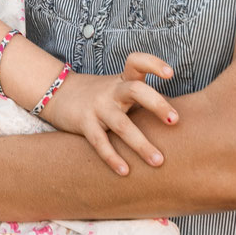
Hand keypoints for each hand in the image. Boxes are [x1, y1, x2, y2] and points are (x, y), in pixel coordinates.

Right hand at [39, 53, 178, 175]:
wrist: (57, 94)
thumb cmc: (100, 96)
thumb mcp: (118, 88)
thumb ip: (142, 98)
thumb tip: (179, 120)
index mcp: (123, 80)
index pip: (136, 62)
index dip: (153, 64)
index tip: (170, 74)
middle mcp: (111, 91)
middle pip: (135, 90)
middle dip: (156, 103)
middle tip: (175, 121)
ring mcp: (97, 106)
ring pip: (121, 124)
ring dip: (141, 144)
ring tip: (159, 161)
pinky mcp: (84, 123)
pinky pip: (100, 142)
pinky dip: (113, 157)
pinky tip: (125, 171)